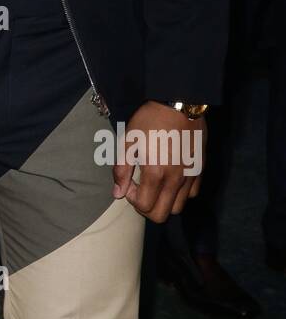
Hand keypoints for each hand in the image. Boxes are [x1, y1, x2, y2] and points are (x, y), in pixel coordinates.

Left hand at [111, 100, 205, 221]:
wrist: (180, 103)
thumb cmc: (150, 120)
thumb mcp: (128, 141)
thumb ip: (122, 170)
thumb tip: (118, 194)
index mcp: (155, 173)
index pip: (144, 207)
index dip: (132, 200)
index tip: (130, 183)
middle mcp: (175, 180)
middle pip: (161, 215)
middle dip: (147, 208)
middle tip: (141, 190)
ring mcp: (190, 177)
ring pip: (178, 207)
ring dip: (163, 202)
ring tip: (156, 185)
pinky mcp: (200, 170)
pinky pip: (192, 194)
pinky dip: (180, 193)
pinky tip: (172, 178)